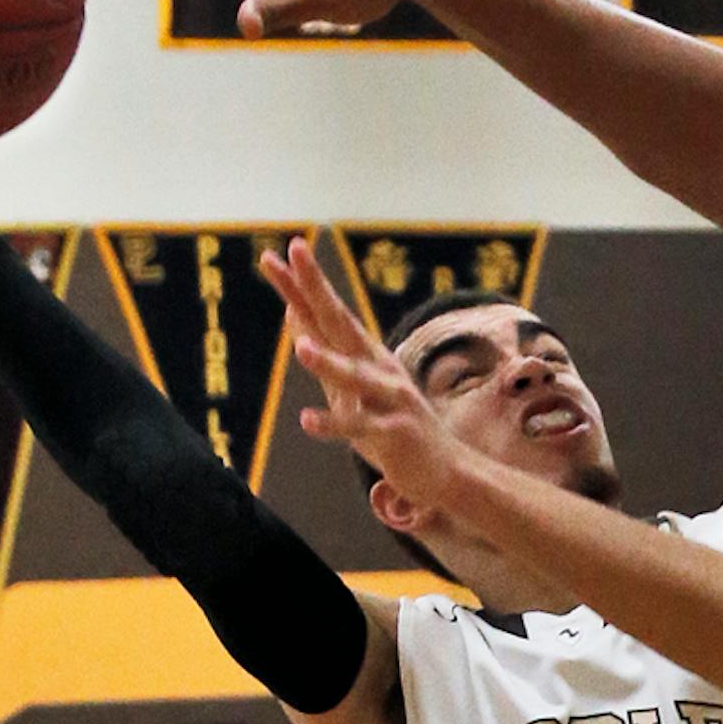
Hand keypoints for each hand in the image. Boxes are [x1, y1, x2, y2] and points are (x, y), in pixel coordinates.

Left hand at [259, 237, 456, 506]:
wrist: (446, 470)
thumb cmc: (394, 427)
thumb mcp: (353, 389)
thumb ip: (324, 351)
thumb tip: (293, 312)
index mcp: (365, 355)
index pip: (327, 313)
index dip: (303, 284)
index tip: (276, 254)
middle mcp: (378, 368)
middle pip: (340, 323)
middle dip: (316, 288)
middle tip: (295, 253)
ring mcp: (389, 399)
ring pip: (355, 376)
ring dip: (329, 362)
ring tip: (300, 349)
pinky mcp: (395, 434)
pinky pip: (360, 428)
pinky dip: (333, 424)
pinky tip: (306, 420)